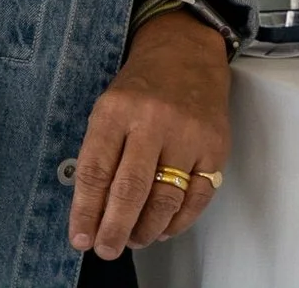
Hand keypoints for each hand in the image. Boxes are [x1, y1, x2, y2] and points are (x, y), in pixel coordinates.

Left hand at [69, 12, 231, 260]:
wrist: (187, 51)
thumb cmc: (141, 86)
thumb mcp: (109, 108)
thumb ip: (101, 153)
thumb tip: (94, 212)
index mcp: (117, 111)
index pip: (96, 172)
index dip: (85, 212)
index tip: (81, 239)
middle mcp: (154, 121)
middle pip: (131, 190)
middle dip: (115, 229)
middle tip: (107, 249)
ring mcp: (189, 134)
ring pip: (166, 198)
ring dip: (147, 229)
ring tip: (135, 239)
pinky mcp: (217, 145)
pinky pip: (199, 195)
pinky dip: (180, 220)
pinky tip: (165, 227)